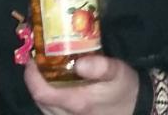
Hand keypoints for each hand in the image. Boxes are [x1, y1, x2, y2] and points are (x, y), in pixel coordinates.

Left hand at [23, 56, 138, 114]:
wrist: (136, 108)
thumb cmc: (125, 88)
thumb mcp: (117, 72)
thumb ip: (100, 67)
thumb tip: (79, 62)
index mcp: (76, 102)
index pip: (41, 92)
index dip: (31, 75)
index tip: (33, 57)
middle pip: (39, 98)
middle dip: (34, 78)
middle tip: (39, 59)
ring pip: (43, 106)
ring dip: (41, 87)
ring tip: (45, 69)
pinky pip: (51, 110)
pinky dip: (49, 96)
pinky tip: (56, 84)